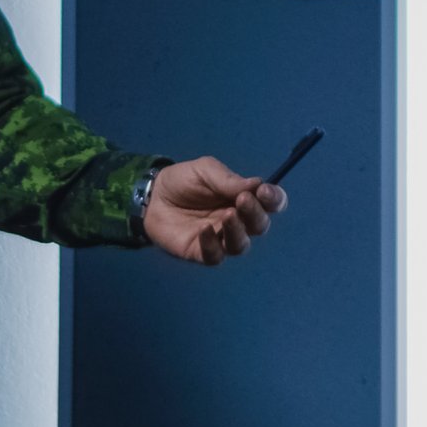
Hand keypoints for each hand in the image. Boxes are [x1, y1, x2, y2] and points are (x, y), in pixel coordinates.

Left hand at [142, 158, 284, 265]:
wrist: (151, 196)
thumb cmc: (182, 181)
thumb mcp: (205, 171)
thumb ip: (229, 180)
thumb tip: (257, 185)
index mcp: (244, 198)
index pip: (271, 203)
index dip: (274, 199)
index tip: (265, 191)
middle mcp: (238, 221)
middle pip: (260, 225)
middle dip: (255, 213)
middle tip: (242, 200)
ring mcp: (221, 238)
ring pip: (241, 245)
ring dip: (238, 231)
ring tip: (227, 215)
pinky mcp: (202, 253)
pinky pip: (215, 256)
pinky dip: (213, 244)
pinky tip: (204, 230)